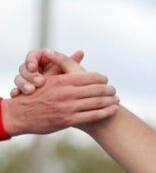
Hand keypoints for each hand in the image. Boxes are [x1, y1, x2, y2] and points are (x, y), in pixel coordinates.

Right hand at [2, 53, 117, 135]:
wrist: (20, 115)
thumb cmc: (35, 94)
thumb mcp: (48, 78)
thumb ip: (65, 66)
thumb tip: (81, 52)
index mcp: (63, 81)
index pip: (90, 77)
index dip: (102, 79)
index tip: (106, 80)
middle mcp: (67, 93)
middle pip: (97, 90)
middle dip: (109, 90)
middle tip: (114, 90)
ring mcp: (68, 107)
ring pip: (98, 103)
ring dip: (111, 101)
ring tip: (117, 99)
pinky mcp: (69, 120)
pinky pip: (93, 115)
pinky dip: (106, 112)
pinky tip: (113, 110)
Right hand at [12, 49, 85, 96]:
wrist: (77, 104)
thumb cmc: (78, 87)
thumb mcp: (73, 74)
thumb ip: (70, 64)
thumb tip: (71, 51)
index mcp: (46, 61)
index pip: (33, 56)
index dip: (31, 60)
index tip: (33, 67)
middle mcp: (37, 70)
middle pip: (24, 67)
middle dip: (28, 74)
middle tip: (37, 82)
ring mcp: (31, 81)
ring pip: (19, 78)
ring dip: (22, 83)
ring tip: (30, 90)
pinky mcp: (28, 92)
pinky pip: (17, 90)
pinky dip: (16, 92)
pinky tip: (17, 95)